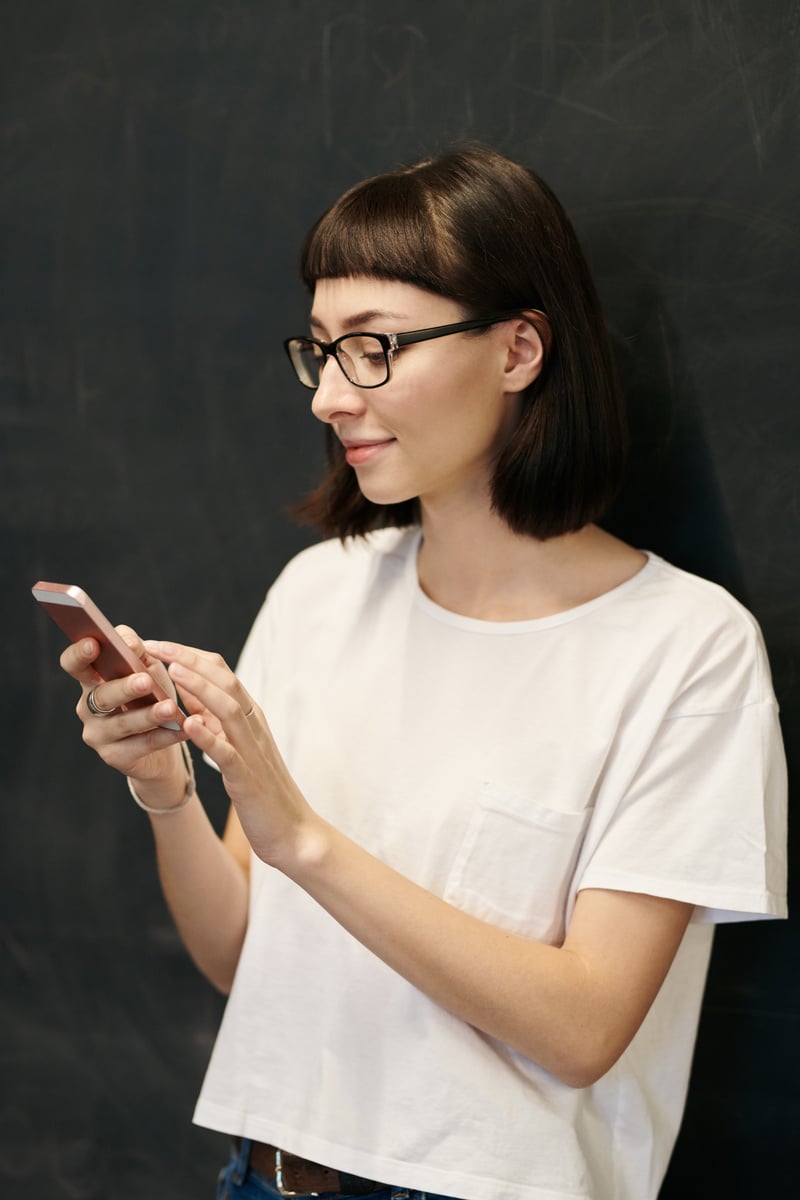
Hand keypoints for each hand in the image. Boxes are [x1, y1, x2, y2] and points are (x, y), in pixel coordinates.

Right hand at [60, 627, 186, 791]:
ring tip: (170, 708)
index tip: (93, 644)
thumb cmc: (150, 696)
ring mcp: (98, 734)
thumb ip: (136, 651)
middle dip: (124, 688)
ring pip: (123, 723)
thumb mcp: (146, 668)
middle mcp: (87, 707)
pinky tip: (183, 728)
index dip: (79, 655)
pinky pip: (142, 745)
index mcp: (91, 680)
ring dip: (148, 715)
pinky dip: (165, 736)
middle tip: (145, 681)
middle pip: (102, 696)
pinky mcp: (115, 757)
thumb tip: (129, 641)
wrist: (161, 740)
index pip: (74, 664)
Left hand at [144, 641, 312, 864]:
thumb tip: (190, 697)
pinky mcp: (247, 779)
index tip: (158, 645)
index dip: (190, 655)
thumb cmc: (263, 790)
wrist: (293, 831)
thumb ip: (218, 722)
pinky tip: (186, 724)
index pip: (223, 673)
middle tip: (156, 645)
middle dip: (190, 660)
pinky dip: (207, 736)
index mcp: (251, 718)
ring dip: (199, 687)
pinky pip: (227, 752)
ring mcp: (252, 751)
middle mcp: (254, 727)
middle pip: (225, 681)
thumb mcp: (238, 747)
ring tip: (171, 671)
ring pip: (228, 708)